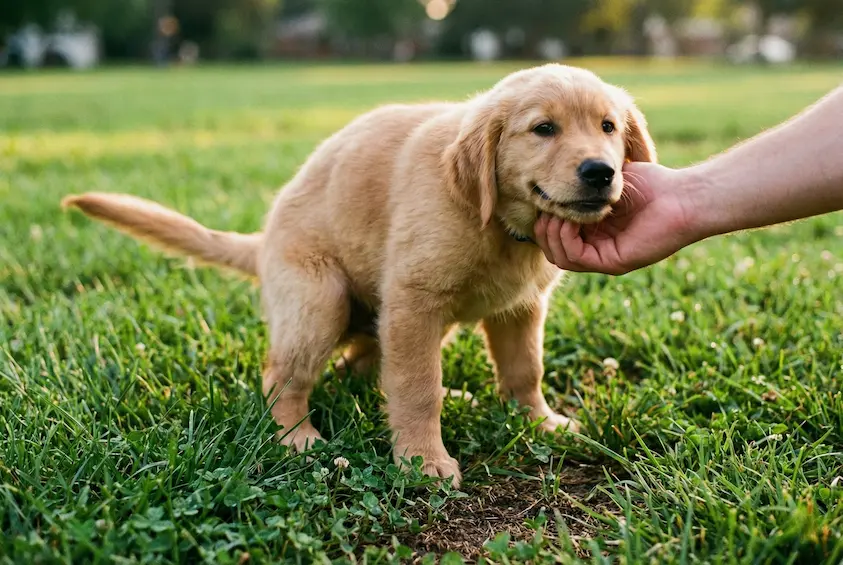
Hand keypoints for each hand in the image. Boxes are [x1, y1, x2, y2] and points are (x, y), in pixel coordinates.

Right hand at [534, 162, 696, 274]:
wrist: (682, 196)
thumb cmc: (654, 184)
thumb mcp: (609, 180)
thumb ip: (586, 185)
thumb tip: (558, 177)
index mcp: (596, 231)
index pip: (556, 236)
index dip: (546, 219)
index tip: (547, 198)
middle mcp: (598, 248)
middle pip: (554, 250)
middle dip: (544, 228)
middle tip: (549, 208)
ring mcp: (605, 258)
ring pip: (560, 258)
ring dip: (552, 234)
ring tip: (559, 213)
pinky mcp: (612, 263)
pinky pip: (575, 258)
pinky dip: (566, 238)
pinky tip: (570, 219)